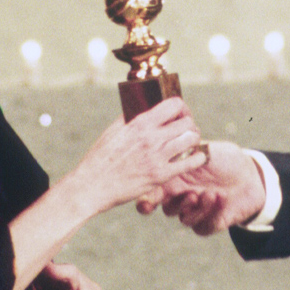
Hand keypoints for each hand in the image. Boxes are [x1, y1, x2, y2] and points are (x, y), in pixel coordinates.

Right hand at [69, 97, 206, 215]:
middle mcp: (151, 137)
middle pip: (187, 122)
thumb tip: (145, 106)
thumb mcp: (114, 130)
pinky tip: (196, 157)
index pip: (174, 104)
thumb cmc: (100, 158)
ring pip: (192, 139)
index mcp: (139, 123)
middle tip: (186, 130)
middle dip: (189, 124)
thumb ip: (132, 117)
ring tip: (189, 143)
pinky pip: (190, 162)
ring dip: (193, 139)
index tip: (178, 113)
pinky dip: (197, 158)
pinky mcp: (161, 175)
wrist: (92, 185)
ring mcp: (157, 156)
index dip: (180, 107)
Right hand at [137, 140, 265, 235]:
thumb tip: (169, 148)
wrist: (251, 174)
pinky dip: (211, 215)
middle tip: (190, 195)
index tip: (146, 203)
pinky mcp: (210, 223)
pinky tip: (221, 201)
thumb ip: (186, 152)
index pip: (154, 191)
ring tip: (210, 194)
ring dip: (196, 209)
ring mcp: (195, 211)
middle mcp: (182, 196)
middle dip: (175, 204)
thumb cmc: (224, 159)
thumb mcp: (205, 151)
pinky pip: (203, 227)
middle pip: (166, 208)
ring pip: (184, 219)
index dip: (146, 199)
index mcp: (175, 178)